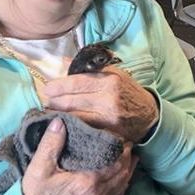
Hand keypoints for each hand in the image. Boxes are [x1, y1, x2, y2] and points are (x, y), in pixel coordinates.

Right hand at [22, 117, 137, 194]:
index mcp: (88, 182)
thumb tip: (60, 121)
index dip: (123, 150)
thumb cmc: (34, 194)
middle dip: (128, 159)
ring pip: (122, 186)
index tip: (124, 138)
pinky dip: (123, 185)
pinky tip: (122, 178)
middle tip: (129, 145)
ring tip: (131, 158)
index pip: (116, 163)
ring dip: (128, 171)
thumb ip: (51, 143)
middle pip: (123, 174)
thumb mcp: (38, 167)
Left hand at [43, 65, 158, 142]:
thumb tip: (63, 61)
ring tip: (50, 111)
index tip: (47, 88)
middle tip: (46, 100)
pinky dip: (71, 125)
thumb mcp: (113, 74)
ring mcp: (108, 117)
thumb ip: (89, 68)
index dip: (58, 86)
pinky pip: (83, 128)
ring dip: (58, 114)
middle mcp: (109, 98)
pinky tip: (63, 122)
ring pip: (74, 116)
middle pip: (72, 100)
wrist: (148, 115)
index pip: (77, 82)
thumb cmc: (128, 91)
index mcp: (110, 80)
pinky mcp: (108, 132)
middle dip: (54, 101)